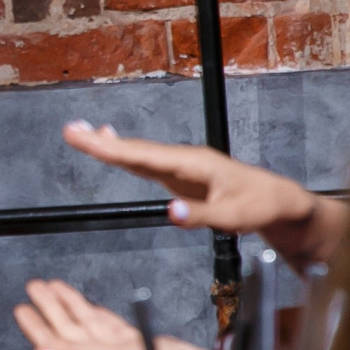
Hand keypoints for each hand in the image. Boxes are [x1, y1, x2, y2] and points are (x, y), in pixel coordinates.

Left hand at [14, 278, 211, 349]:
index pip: (55, 342)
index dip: (37, 326)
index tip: (21, 309)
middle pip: (67, 329)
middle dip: (49, 308)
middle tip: (33, 286)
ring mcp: (118, 349)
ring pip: (86, 323)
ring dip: (68, 304)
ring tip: (50, 285)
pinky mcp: (135, 343)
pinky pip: (107, 324)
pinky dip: (94, 311)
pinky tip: (86, 305)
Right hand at [60, 121, 344, 263]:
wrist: (280, 202)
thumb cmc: (260, 207)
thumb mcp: (234, 218)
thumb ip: (201, 215)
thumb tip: (170, 211)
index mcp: (194, 163)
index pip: (145, 155)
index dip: (111, 148)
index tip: (85, 138)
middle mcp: (185, 158)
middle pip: (136, 149)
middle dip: (101, 142)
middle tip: (70, 131)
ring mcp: (182, 165)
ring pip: (139, 153)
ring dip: (109, 145)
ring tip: (81, 135)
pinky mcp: (181, 175)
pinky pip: (147, 161)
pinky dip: (125, 153)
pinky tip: (112, 145)